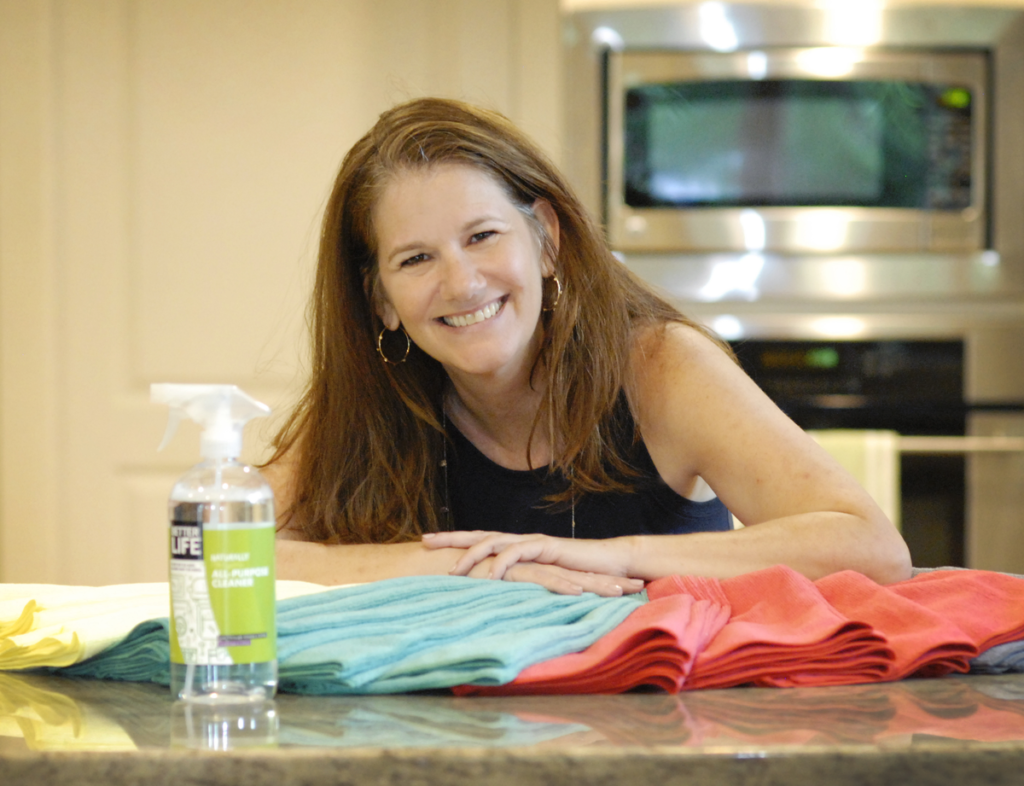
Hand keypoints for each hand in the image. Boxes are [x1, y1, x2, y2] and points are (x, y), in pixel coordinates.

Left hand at [423, 531, 644, 594]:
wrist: (610, 565)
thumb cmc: (576, 576)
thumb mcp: (541, 584)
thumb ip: (520, 587)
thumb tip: (494, 603)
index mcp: (515, 547)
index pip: (478, 540)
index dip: (453, 541)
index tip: (425, 543)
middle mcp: (520, 540)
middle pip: (479, 534)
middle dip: (451, 537)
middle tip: (424, 540)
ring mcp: (532, 542)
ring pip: (494, 541)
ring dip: (472, 555)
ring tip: (453, 571)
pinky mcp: (547, 548)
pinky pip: (519, 552)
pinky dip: (502, 563)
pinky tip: (489, 576)